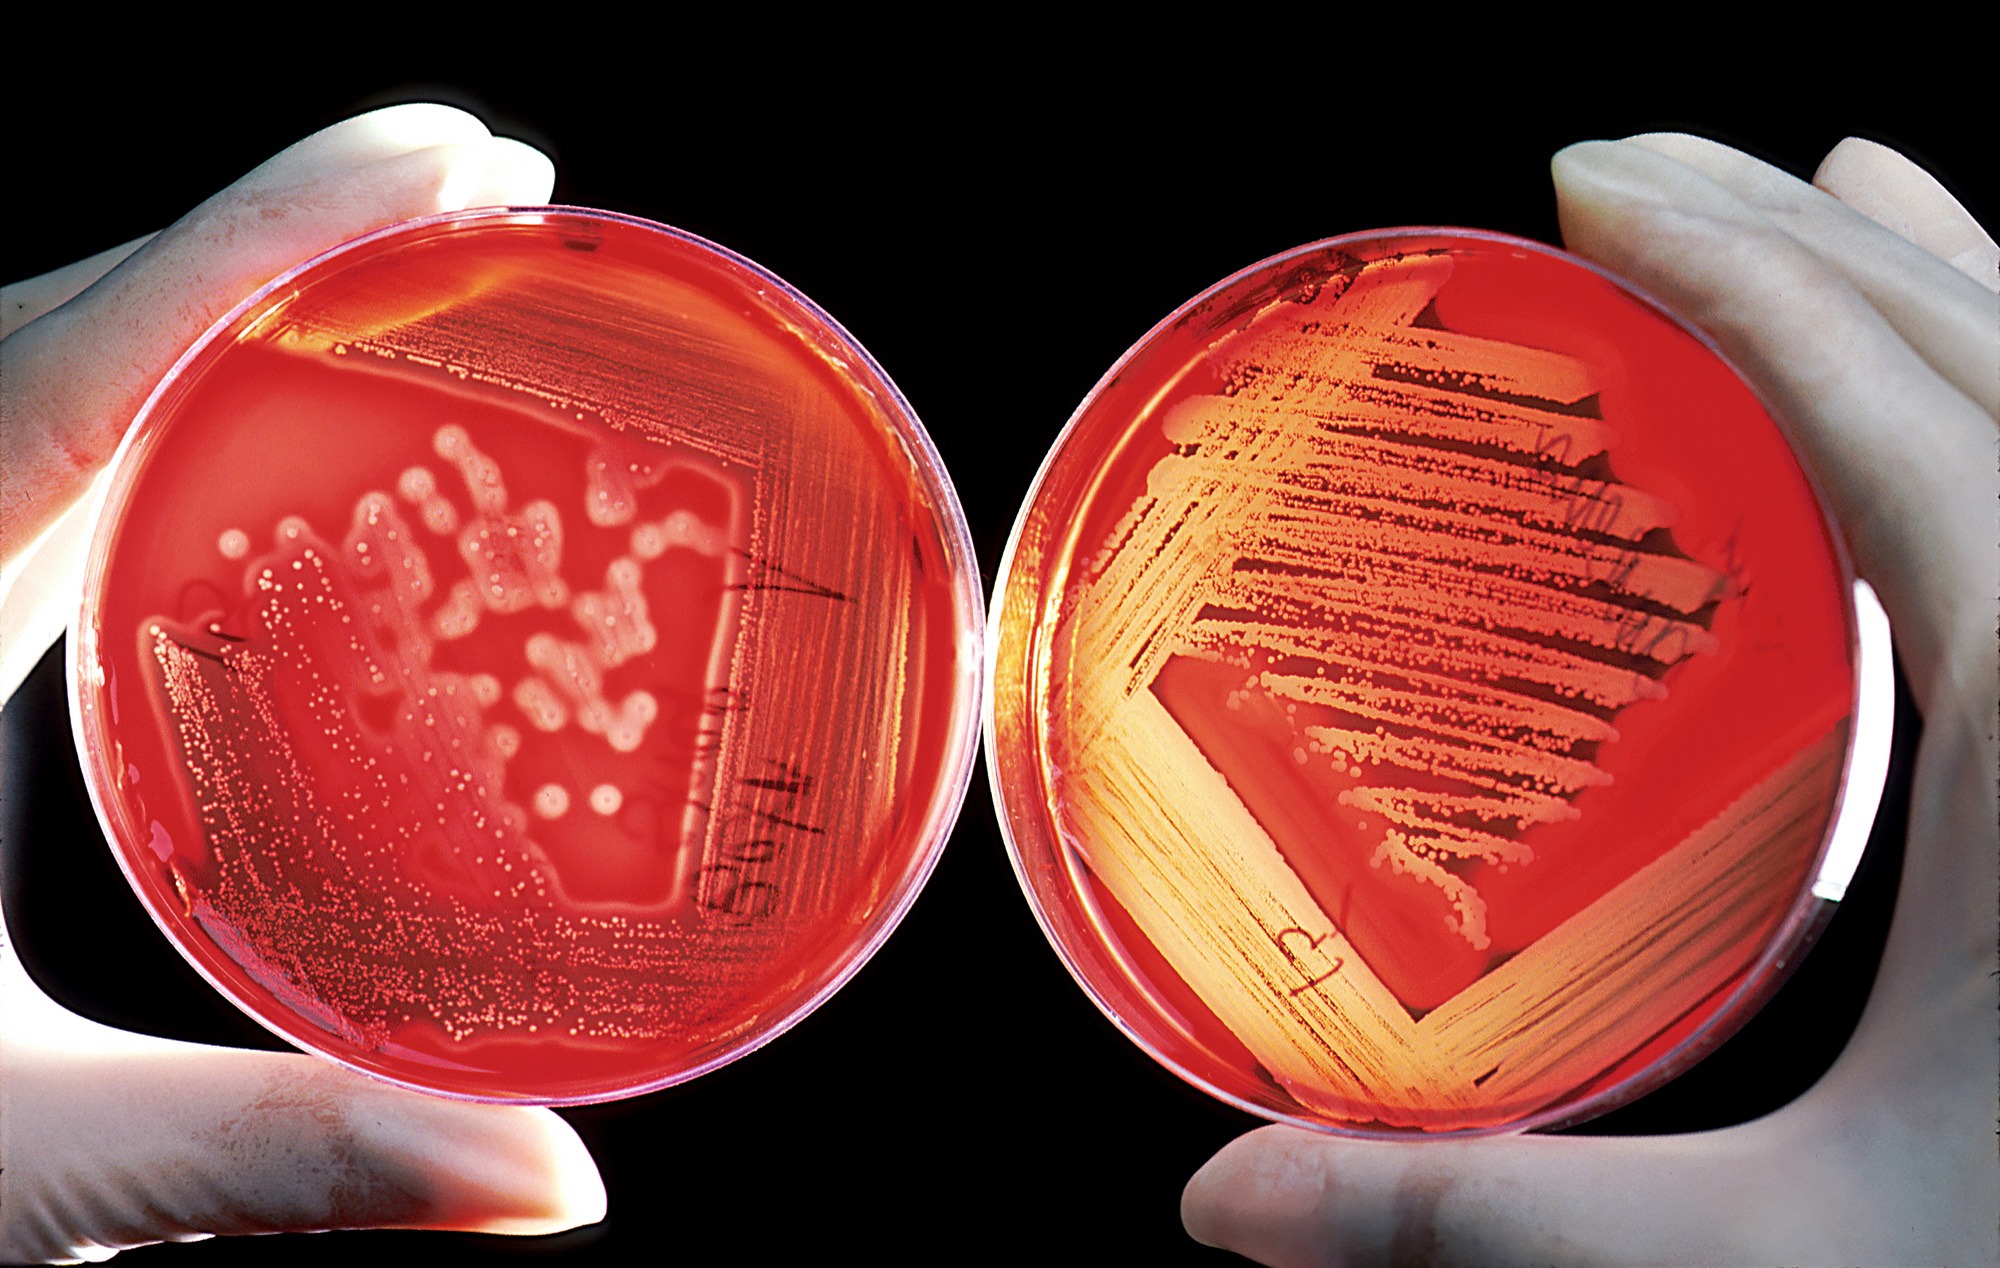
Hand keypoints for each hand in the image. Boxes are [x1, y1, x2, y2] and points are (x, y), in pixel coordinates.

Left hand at [0, 105, 605, 1263]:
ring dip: (211, 293)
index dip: (273, 238)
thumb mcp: (16, 1155)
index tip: (457, 158)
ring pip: (24, 364)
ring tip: (397, 271)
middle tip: (479, 192)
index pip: (79, 371)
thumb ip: (281, 1149)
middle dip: (276, 229)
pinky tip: (245, 431)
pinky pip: (14, 447)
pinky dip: (148, 388)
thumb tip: (559, 1183)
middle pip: (59, 319)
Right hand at [1181, 136, 1998, 1265]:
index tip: (1595, 190)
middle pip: (1974, 351)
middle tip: (1631, 167)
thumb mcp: (1785, 1240)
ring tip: (1815, 180)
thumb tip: (1233, 1205)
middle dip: (1794, 232)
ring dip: (1929, 273)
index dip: (1725, 274)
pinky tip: (1978, 356)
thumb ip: (1501, 1214)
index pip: (1877, 412)